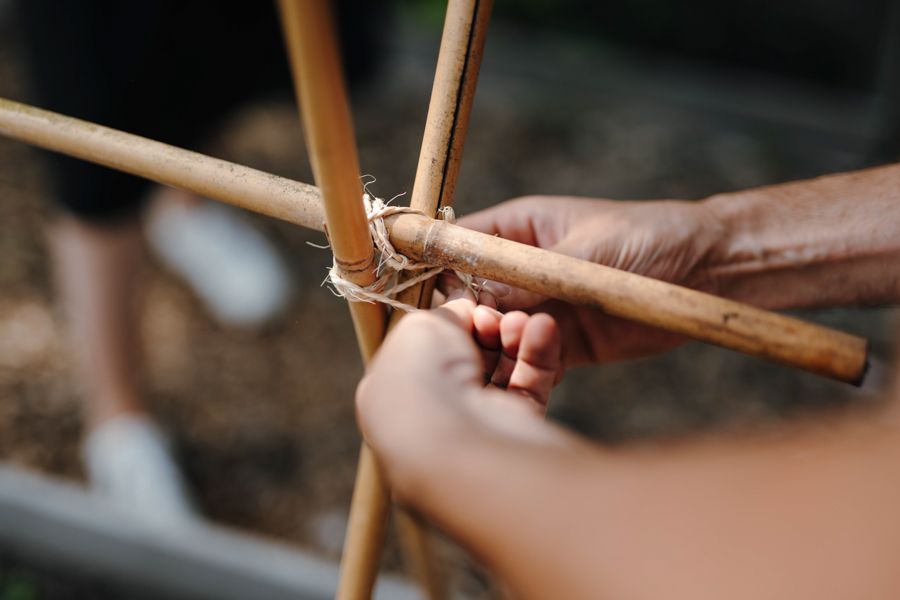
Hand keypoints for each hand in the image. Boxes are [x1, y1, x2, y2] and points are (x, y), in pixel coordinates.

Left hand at [355, 299, 562, 501]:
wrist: (455, 442)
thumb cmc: (421, 379)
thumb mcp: (420, 326)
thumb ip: (443, 313)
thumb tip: (465, 308)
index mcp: (394, 389)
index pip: (427, 348)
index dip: (451, 321)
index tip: (471, 303)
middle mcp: (431, 411)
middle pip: (467, 356)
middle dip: (489, 329)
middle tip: (502, 314)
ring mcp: (473, 424)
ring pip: (501, 370)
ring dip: (516, 338)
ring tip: (530, 320)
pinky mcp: (510, 433)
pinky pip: (528, 388)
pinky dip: (538, 358)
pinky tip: (545, 329)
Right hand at [444, 196, 724, 365]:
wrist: (708, 272)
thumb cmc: (649, 239)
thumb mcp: (587, 252)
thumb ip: (532, 273)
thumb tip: (475, 294)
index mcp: (517, 230)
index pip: (456, 245)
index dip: (434, 268)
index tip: (427, 296)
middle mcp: (519, 269)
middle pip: (465, 294)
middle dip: (463, 314)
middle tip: (478, 329)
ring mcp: (538, 307)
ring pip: (492, 331)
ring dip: (492, 344)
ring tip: (508, 347)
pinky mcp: (559, 343)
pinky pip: (524, 359)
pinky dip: (518, 368)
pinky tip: (521, 373)